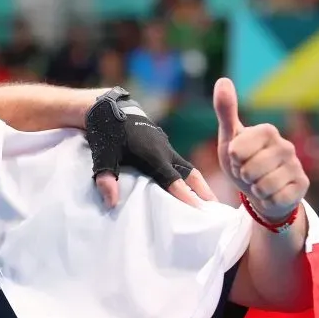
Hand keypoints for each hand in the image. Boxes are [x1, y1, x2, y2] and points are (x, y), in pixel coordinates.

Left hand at [85, 87, 215, 207]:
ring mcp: (165, 146)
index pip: (173, 180)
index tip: (201, 209)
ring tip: (208, 199)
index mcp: (153, 155)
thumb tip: (112, 202)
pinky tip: (189, 185)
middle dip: (203, 190)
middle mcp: (164, 151)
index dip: (186, 195)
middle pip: (189, 173)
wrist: (108, 108)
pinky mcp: (162, 144)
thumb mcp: (102, 157)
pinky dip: (187, 174)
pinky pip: (178, 162)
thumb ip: (106, 179)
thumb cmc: (106, 133)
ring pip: (186, 167)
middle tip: (216, 207)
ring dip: (198, 183)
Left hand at [214, 77, 308, 221]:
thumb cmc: (242, 161)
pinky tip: (271, 193)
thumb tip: (223, 80)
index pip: (238, 150)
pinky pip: (275, 198)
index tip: (238, 157)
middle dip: (243, 175)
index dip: (233, 158)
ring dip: (255, 188)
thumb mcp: (229, 138)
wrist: (260, 191)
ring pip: (263, 185)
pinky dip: (267, 199)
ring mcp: (296, 166)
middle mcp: (286, 146)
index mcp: (267, 131)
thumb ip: (226, 111)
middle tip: (248, 172)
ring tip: (258, 182)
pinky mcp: (302, 186)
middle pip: (250, 169)